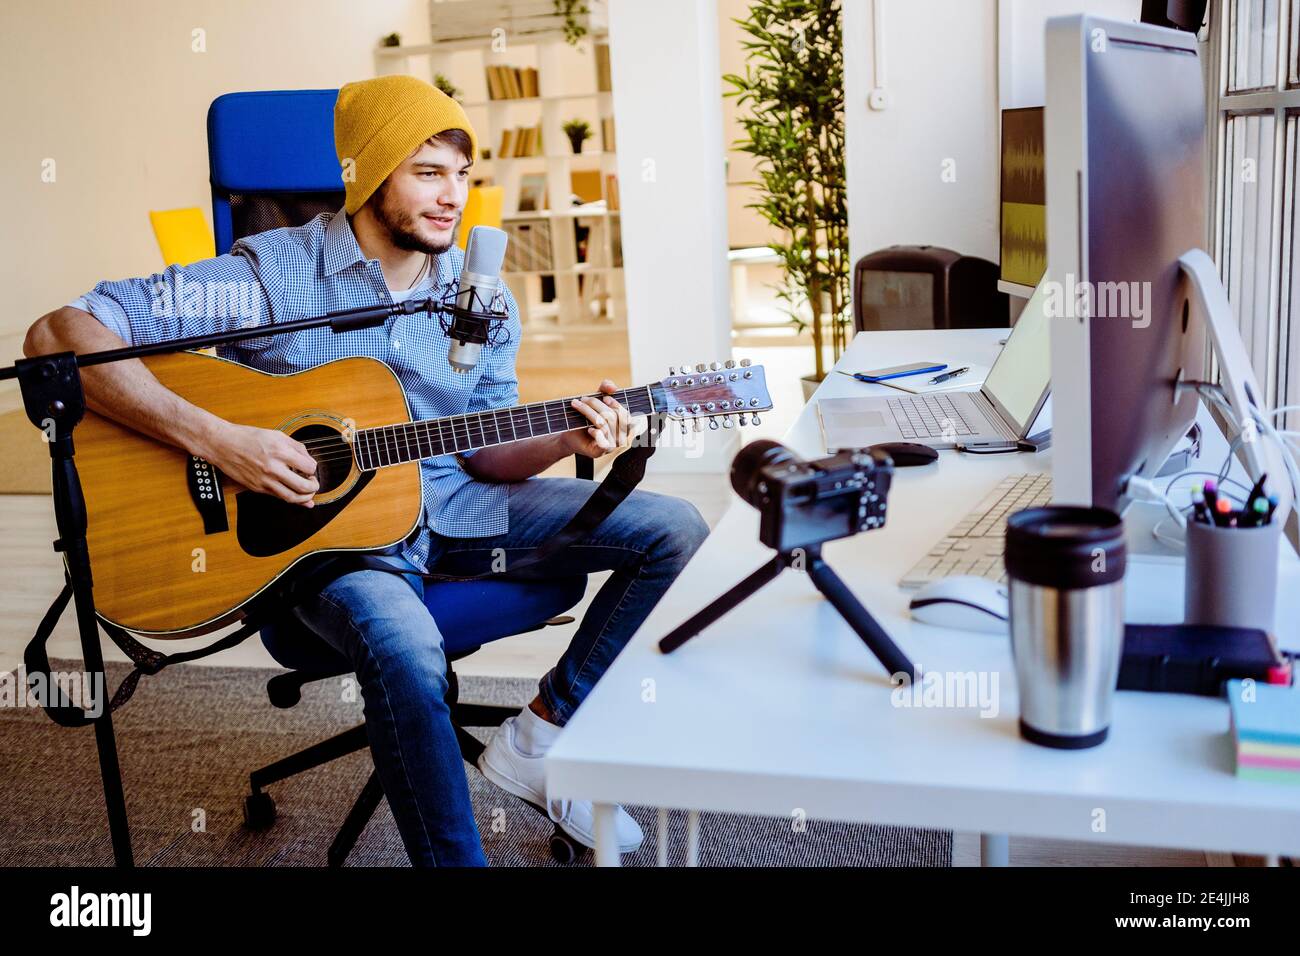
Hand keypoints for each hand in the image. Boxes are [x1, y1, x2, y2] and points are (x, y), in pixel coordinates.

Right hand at [202, 422, 319, 506]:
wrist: (222, 445)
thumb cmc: (248, 437)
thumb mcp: (277, 435)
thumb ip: (297, 447)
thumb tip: (309, 460)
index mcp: (280, 451)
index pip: (309, 467)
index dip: (313, 468)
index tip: (310, 468)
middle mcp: (273, 468)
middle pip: (303, 486)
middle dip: (314, 487)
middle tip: (314, 483)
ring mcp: (264, 480)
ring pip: (292, 497)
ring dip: (305, 498)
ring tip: (308, 492)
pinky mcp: (257, 488)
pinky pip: (278, 497)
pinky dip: (291, 500)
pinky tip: (299, 499)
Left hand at [562, 380, 631, 457]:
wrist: (568, 435)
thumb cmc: (584, 418)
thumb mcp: (595, 400)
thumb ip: (605, 389)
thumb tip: (613, 387)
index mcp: (623, 425)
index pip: (626, 415)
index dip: (617, 405)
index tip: (604, 397)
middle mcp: (620, 437)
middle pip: (612, 417)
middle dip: (596, 405)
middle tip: (582, 399)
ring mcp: (611, 446)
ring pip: (604, 425)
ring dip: (588, 413)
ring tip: (577, 406)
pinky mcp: (600, 452)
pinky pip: (603, 440)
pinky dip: (595, 432)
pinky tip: (588, 429)